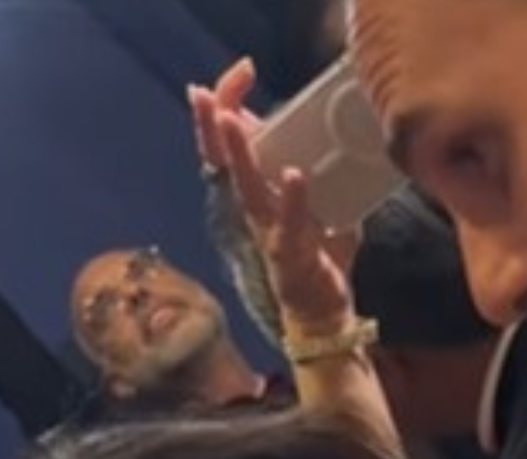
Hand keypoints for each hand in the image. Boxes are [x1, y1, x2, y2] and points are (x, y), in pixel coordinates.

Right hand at [192, 60, 353, 333]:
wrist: (322, 313)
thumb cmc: (318, 254)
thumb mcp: (314, 202)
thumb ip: (309, 169)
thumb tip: (321, 128)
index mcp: (257, 194)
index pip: (228, 147)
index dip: (223, 111)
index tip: (231, 77)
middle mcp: (253, 210)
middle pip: (223, 162)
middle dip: (212, 125)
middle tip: (204, 93)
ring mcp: (267, 232)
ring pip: (246, 188)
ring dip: (239, 154)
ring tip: (231, 121)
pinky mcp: (289, 254)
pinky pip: (288, 225)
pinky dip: (292, 199)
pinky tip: (292, 175)